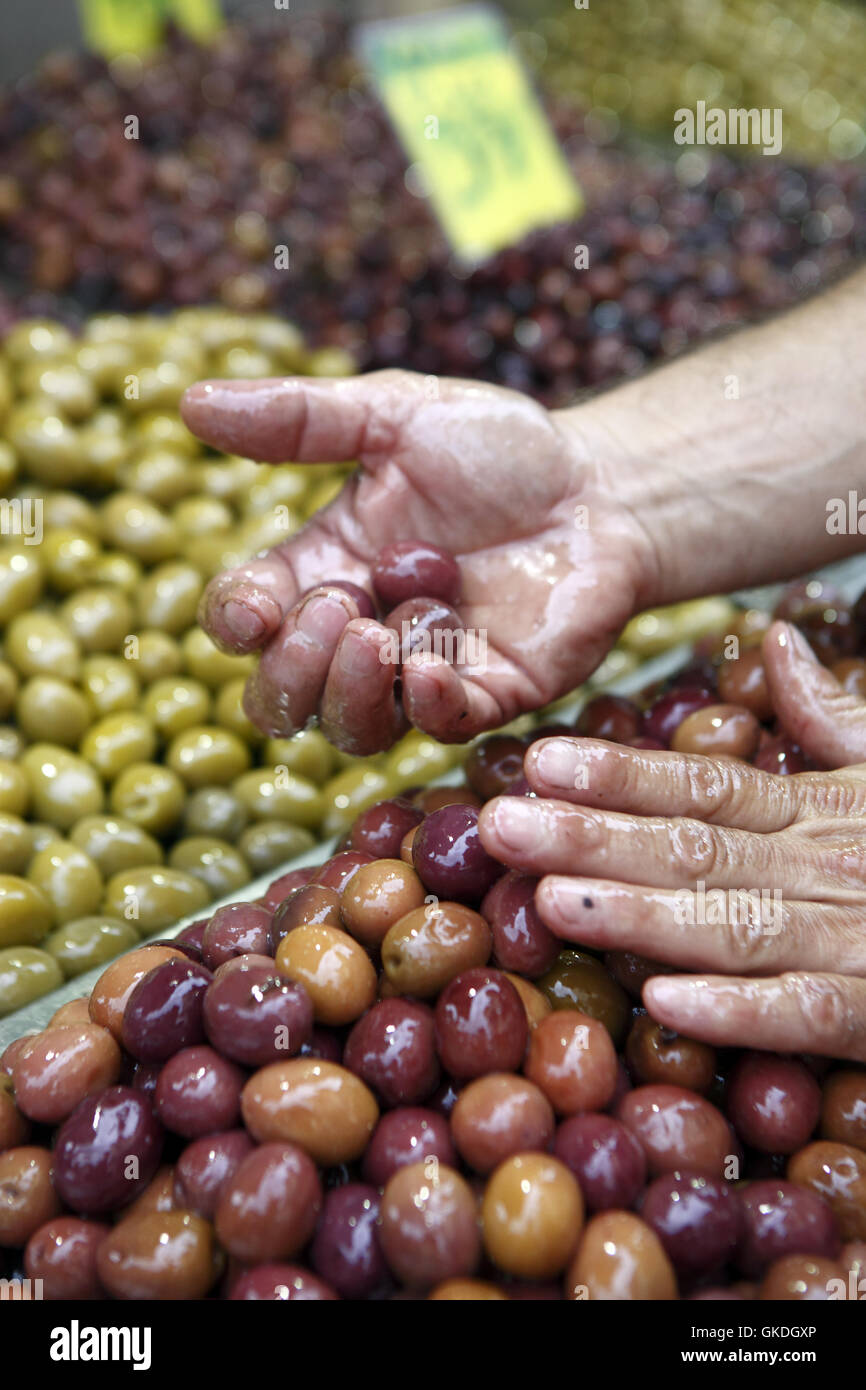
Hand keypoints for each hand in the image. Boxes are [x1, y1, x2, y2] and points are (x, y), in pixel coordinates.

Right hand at [181, 371, 654, 753]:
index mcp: (325, 567)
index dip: (237, 622)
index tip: (256, 606)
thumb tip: (189, 402)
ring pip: (349, 727)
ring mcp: (421, 672)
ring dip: (349, 689)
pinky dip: (425, 700)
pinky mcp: (488, 695)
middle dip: (290, 668)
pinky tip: (433, 660)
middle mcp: (362, 633)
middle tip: (338, 610)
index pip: (247, 618)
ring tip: (381, 632)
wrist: (603, 488)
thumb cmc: (499, 450)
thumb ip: (303, 419)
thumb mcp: (397, 414)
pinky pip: (437, 726)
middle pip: (282, 697)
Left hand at [479, 620, 865, 1060]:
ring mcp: (856, 937)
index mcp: (820, 810)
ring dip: (643, 913)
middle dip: (593, 836)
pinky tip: (664, 1001)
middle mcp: (827, 865)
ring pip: (736, 921)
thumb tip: (774, 645)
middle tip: (497, 825)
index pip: (704, 785)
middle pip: (696, 846)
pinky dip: (741, 1009)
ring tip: (550, 899)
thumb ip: (830, 716)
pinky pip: (808, 1012)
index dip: (618, 775)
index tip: (538, 762)